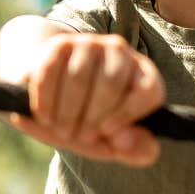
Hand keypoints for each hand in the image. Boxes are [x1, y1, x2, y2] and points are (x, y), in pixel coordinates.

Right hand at [8, 33, 164, 166]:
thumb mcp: (113, 141)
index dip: (127, 113)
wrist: (51, 94)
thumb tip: (142, 148)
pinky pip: (52, 70)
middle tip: (79, 137)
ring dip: (67, 111)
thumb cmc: (89, 120)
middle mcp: (120, 52)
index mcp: (143, 75)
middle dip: (92, 117)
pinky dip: (46, 99)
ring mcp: (90, 44)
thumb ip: (134, 149)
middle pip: (111, 82)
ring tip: (62, 130)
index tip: (106, 133)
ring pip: (79, 76)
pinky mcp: (60, 44)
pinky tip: (46, 117)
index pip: (148, 89)